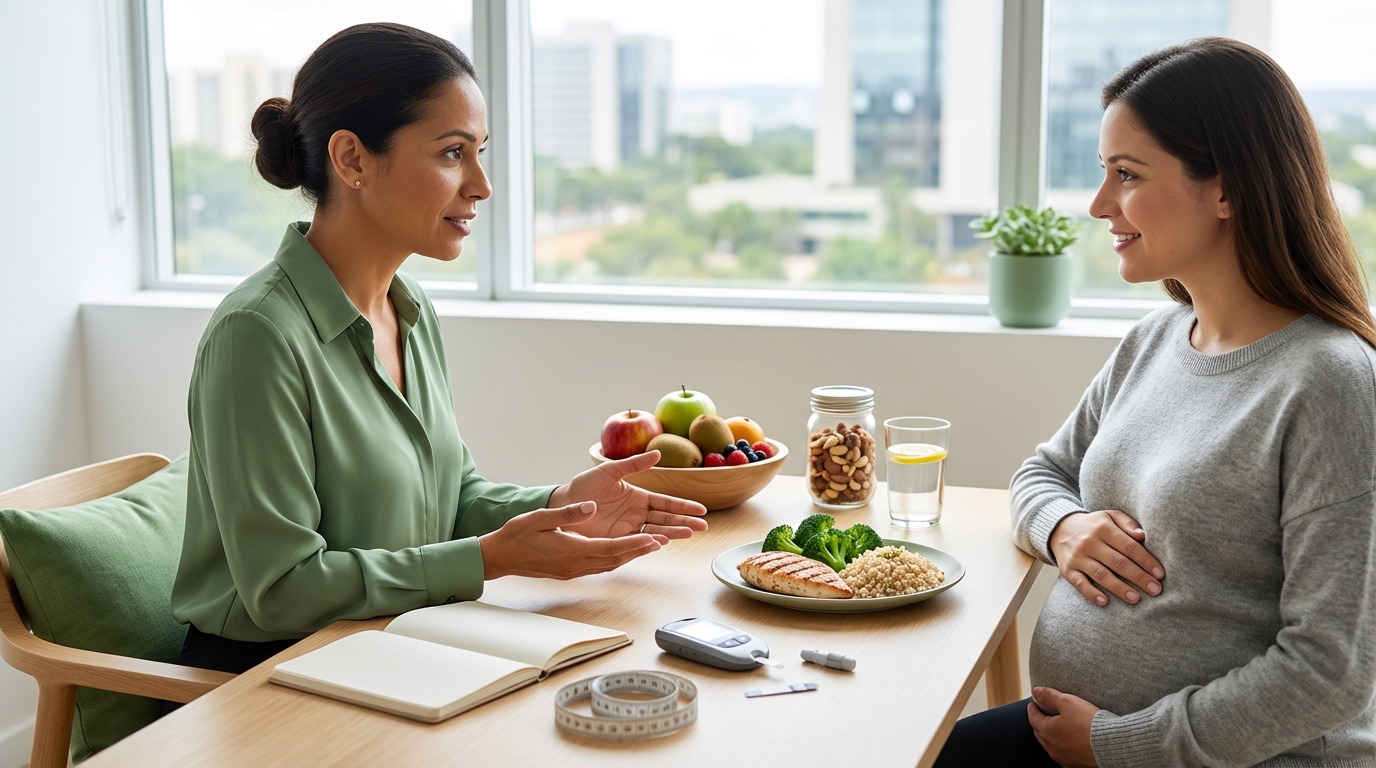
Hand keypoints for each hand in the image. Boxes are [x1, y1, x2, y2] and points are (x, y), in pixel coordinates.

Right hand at [479, 502, 665, 579]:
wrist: (499, 557)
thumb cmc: (517, 535)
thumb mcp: (541, 518)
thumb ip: (568, 513)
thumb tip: (590, 506)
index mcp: (572, 550)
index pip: (611, 549)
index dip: (635, 545)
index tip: (653, 539)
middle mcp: (576, 565)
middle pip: (615, 560)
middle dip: (639, 551)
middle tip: (661, 542)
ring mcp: (572, 571)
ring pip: (608, 565)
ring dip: (628, 557)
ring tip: (647, 547)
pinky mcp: (568, 572)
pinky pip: (598, 567)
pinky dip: (613, 559)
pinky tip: (619, 553)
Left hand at [548, 451, 708, 539]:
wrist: (563, 505)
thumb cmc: (584, 486)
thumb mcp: (609, 471)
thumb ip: (633, 464)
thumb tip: (658, 454)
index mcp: (638, 497)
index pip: (666, 503)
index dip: (683, 506)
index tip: (701, 510)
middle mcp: (636, 514)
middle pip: (666, 519)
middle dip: (685, 522)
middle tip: (703, 527)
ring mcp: (628, 529)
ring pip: (656, 532)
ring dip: (672, 533)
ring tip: (689, 534)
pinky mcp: (617, 541)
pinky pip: (637, 542)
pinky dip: (650, 542)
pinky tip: (663, 542)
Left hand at [1028, 686, 1099, 766]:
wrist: (1110, 745)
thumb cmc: (1088, 722)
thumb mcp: (1067, 702)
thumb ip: (1049, 696)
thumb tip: (1035, 691)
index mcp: (1047, 731)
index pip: (1033, 717)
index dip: (1033, 707)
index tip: (1034, 702)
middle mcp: (1051, 747)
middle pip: (1040, 732)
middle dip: (1039, 721)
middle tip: (1043, 713)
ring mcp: (1062, 757)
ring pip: (1050, 744)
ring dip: (1050, 735)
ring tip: (1055, 726)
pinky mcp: (1074, 764)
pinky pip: (1063, 754)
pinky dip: (1061, 746)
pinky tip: (1067, 742)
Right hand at [1049, 510, 1162, 606]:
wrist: (1059, 529)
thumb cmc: (1093, 526)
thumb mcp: (1109, 516)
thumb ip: (1127, 523)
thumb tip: (1143, 535)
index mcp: (1103, 528)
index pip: (1129, 546)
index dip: (1146, 561)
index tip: (1160, 574)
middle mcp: (1090, 542)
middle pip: (1118, 562)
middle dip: (1139, 577)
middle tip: (1155, 589)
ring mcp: (1078, 557)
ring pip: (1101, 575)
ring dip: (1119, 588)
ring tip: (1136, 598)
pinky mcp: (1067, 570)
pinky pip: (1080, 583)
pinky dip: (1091, 593)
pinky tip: (1105, 601)